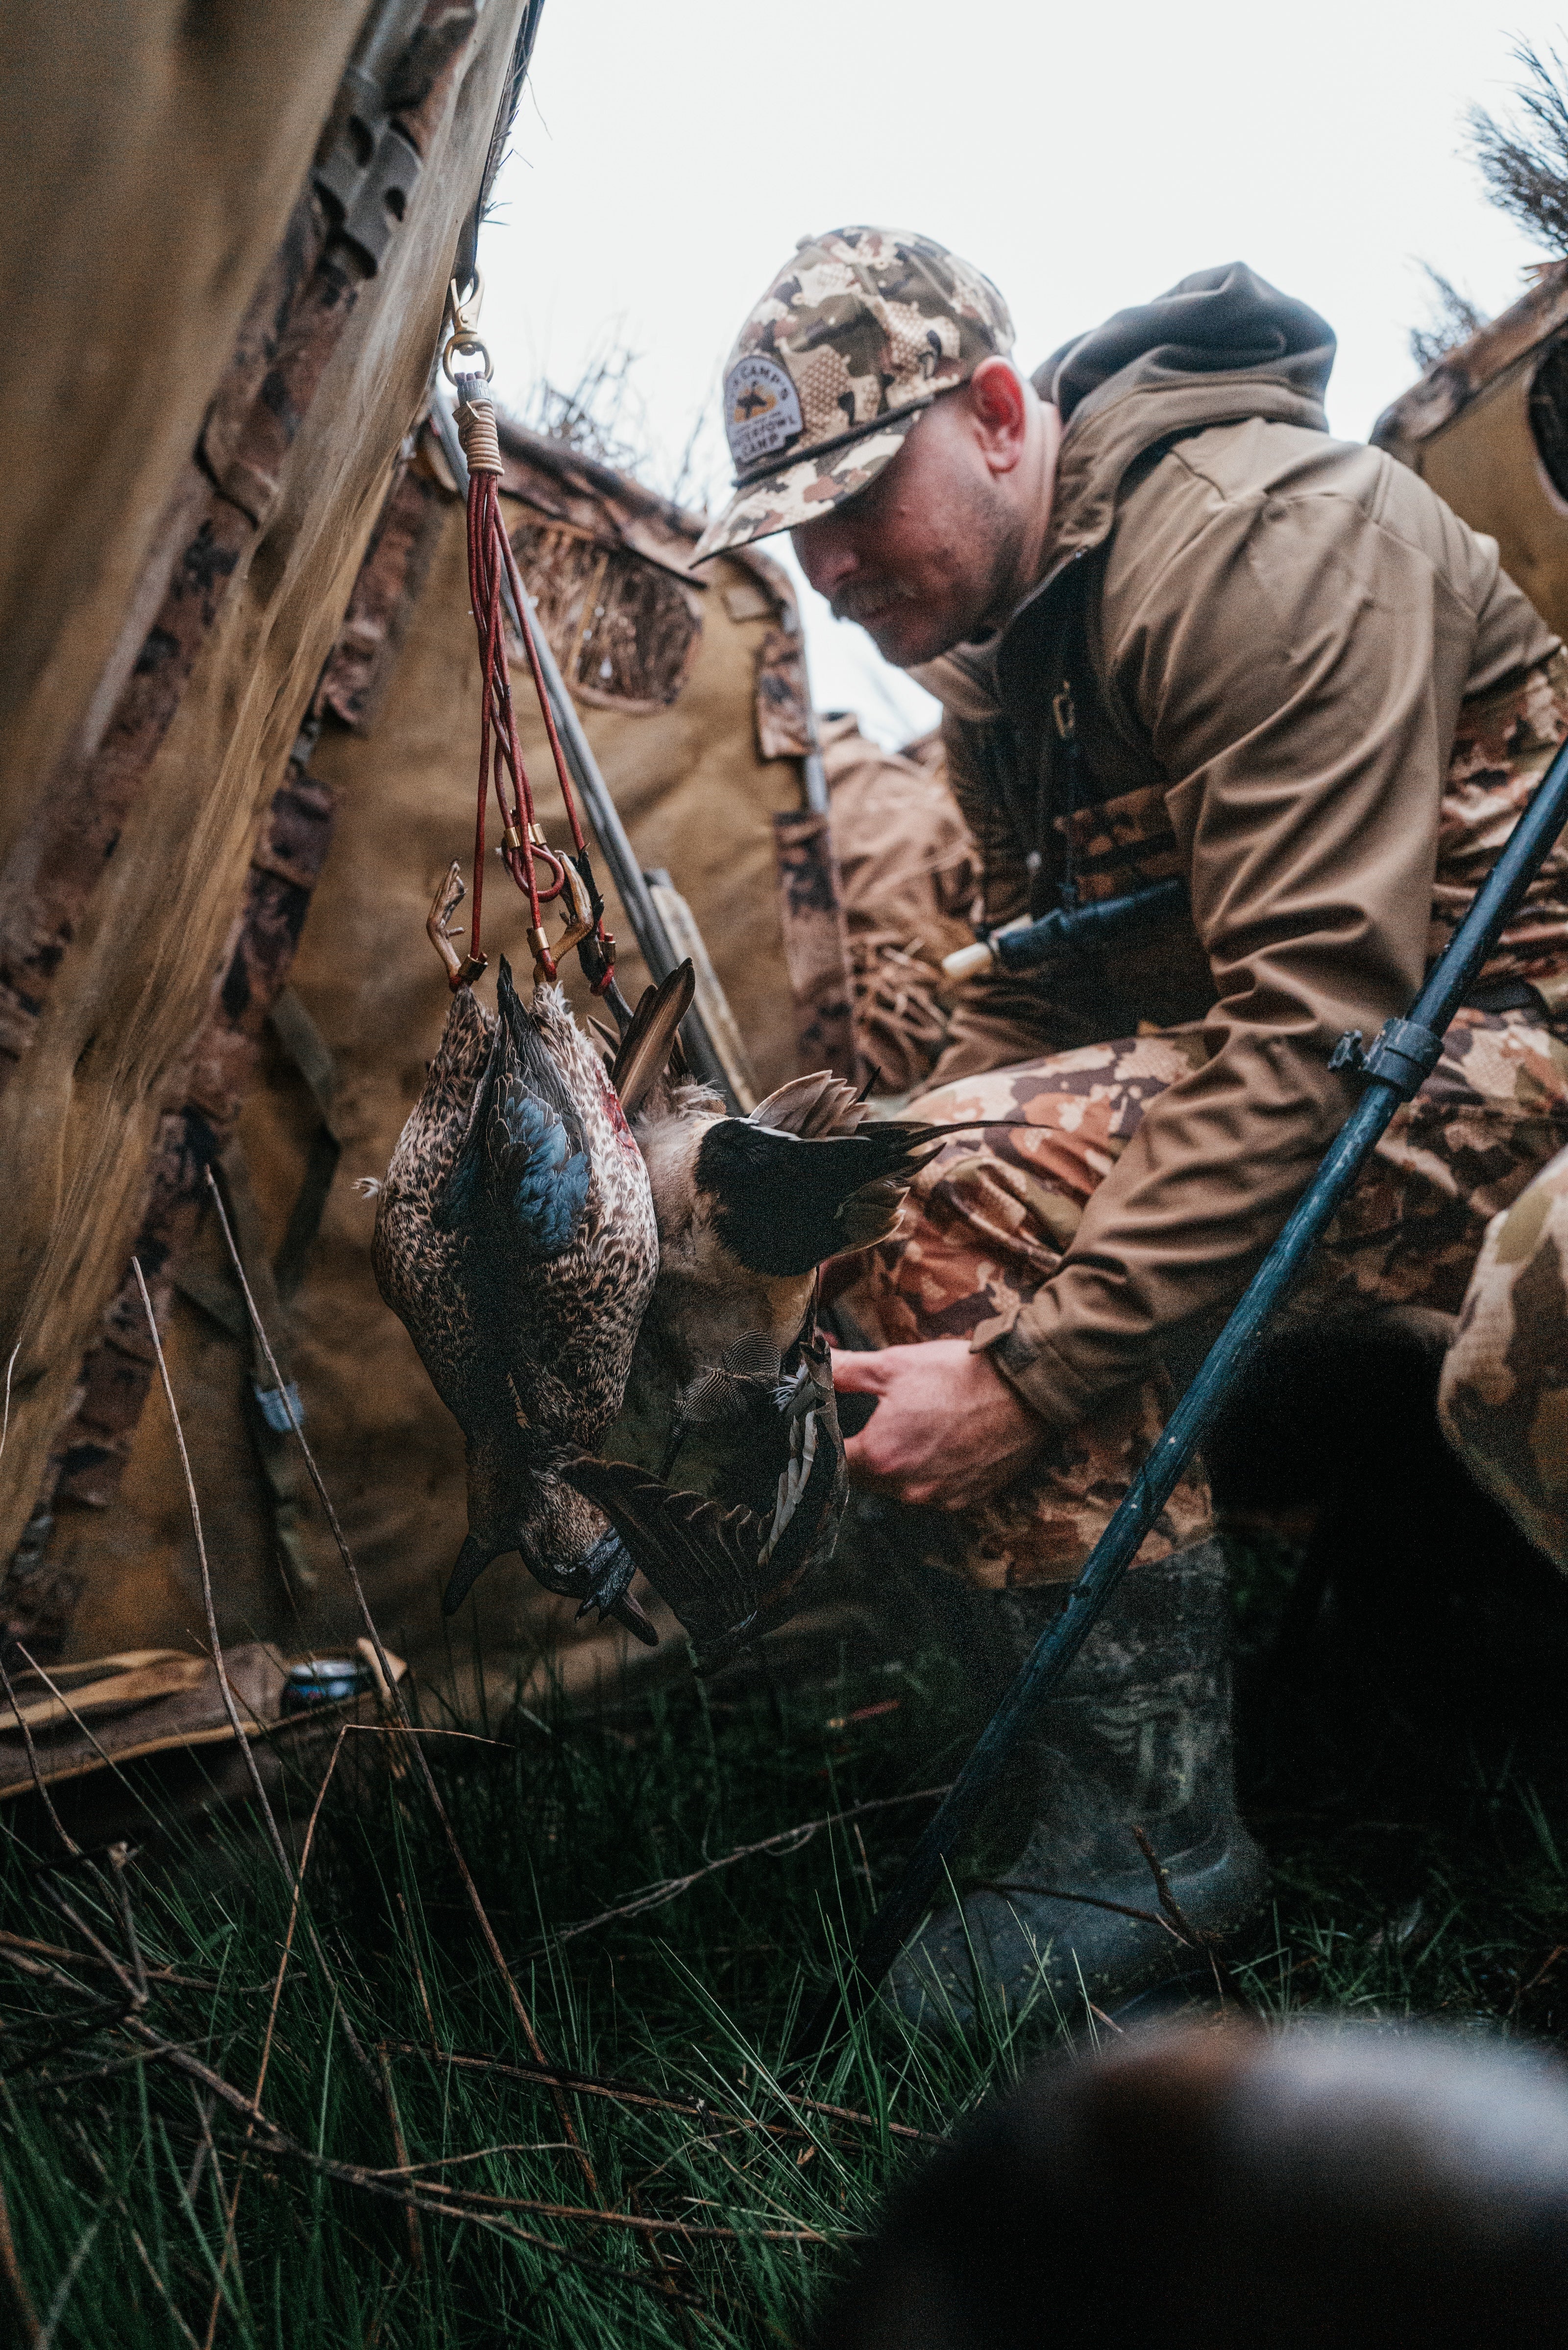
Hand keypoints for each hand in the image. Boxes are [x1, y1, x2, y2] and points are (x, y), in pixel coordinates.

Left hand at [830, 1339, 1047, 1510]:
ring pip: (899, 1487)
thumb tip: (812, 1368)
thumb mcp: (892, 1366)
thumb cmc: (958, 1374)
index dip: (827, 1440)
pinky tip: (943, 1444)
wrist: (1026, 1389)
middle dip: (865, 1451)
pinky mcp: (967, 1500)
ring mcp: (939, 1499)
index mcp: (880, 1457)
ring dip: (899, 1464)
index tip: (831, 1424)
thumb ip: (844, 1372)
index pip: (832, 1461)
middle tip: (878, 1420)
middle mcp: (907, 1489)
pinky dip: (931, 1473)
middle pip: (865, 1478)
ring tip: (916, 1428)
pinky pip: (934, 1492)